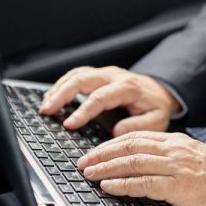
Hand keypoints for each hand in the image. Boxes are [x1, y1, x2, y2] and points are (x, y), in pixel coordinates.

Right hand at [39, 66, 181, 135]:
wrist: (160, 91)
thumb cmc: (156, 106)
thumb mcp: (157, 119)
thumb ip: (139, 126)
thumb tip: (116, 132)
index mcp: (127, 87)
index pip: (100, 97)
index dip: (82, 111)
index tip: (69, 124)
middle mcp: (113, 76)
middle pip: (82, 79)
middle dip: (61, 94)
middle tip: (46, 110)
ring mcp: (104, 74)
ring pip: (76, 74)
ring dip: (58, 88)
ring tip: (45, 106)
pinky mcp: (98, 75)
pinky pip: (76, 75)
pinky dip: (61, 85)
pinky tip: (52, 97)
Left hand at [77, 131, 205, 205]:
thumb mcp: (193, 159)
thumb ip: (169, 157)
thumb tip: (142, 164)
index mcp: (176, 141)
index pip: (136, 136)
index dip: (110, 144)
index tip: (95, 152)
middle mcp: (174, 149)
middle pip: (129, 145)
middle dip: (101, 154)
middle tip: (83, 162)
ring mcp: (176, 166)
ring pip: (133, 161)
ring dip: (106, 168)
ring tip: (89, 173)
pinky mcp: (179, 185)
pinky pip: (144, 183)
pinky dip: (123, 184)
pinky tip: (109, 186)